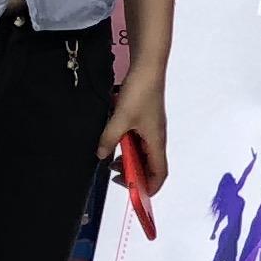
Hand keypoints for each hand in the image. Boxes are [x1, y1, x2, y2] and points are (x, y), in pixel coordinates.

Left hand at [100, 69, 167, 188]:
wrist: (148, 68)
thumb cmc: (139, 95)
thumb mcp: (121, 119)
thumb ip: (109, 139)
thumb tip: (101, 156)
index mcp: (156, 142)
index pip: (159, 174)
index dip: (149, 188)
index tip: (131, 192)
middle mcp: (157, 138)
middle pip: (151, 166)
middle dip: (134, 175)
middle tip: (113, 174)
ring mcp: (152, 129)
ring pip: (144, 154)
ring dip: (129, 160)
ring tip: (110, 159)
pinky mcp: (146, 120)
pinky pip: (140, 142)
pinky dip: (128, 147)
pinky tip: (114, 141)